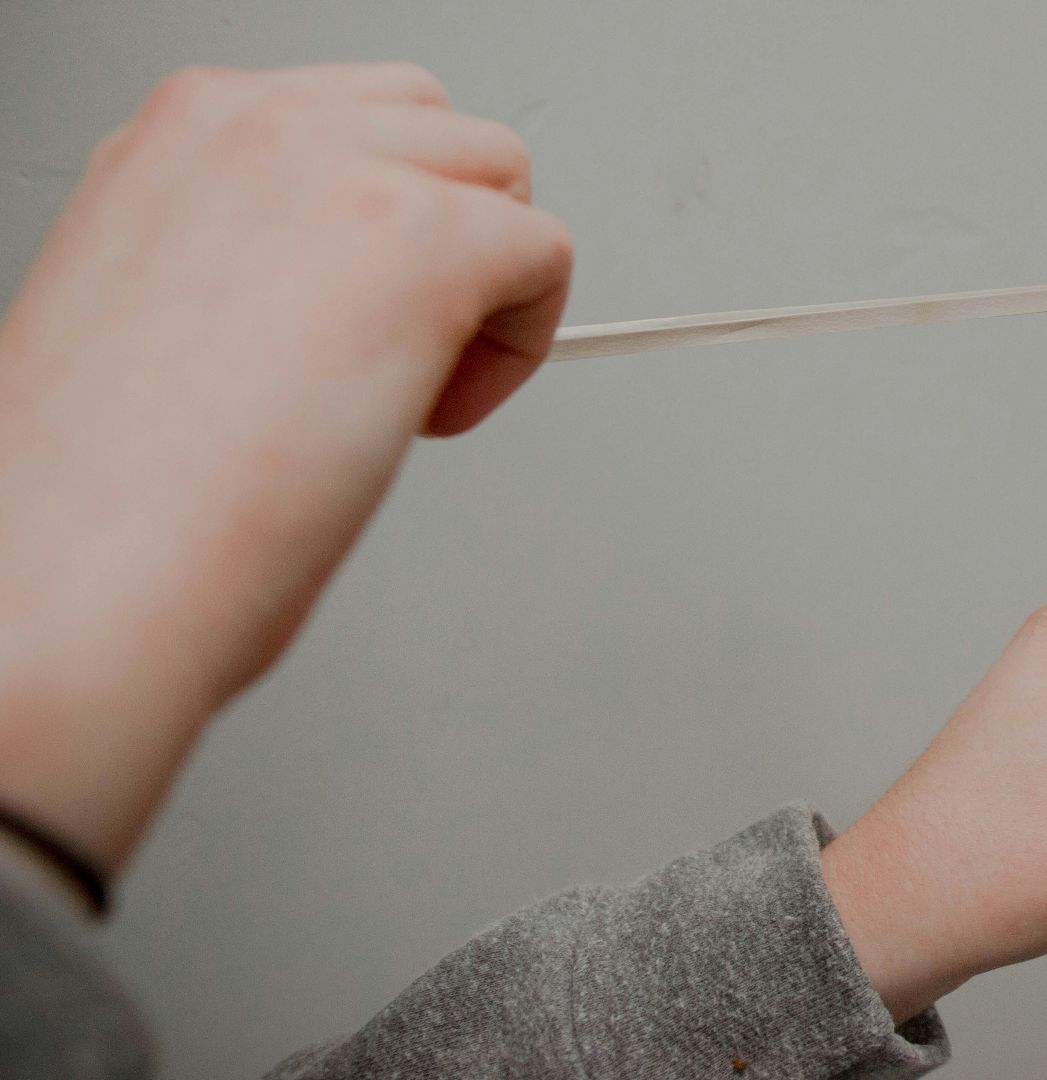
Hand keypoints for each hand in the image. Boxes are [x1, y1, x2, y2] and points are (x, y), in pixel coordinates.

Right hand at [0, 64, 571, 870]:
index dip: (376, 233)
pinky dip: (517, 352)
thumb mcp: (162, 310)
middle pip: (439, 131)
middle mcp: (250, 127)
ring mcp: (339, 171)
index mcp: (178, 140)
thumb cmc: (103, 495)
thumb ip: (258, 262)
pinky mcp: (422, 240)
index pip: (348, 124)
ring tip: (404, 394)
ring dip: (486, 287)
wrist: (73, 573)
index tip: (347, 325)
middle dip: (449, 239)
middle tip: (394, 359)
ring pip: (501, 179)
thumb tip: (343, 291)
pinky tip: (431, 420)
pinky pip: (546, 257)